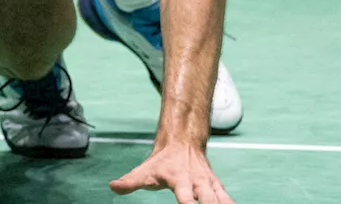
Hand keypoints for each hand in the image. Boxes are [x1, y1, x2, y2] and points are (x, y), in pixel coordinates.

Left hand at [110, 142, 233, 203]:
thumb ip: (130, 181)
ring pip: (222, 199)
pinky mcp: (217, 186)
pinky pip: (227, 199)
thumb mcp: (144, 171)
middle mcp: (197, 182)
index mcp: (180, 180)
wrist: (182, 143)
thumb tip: (113, 186)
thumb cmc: (162, 162)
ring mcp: (209, 184)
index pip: (185, 198)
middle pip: (209, 201)